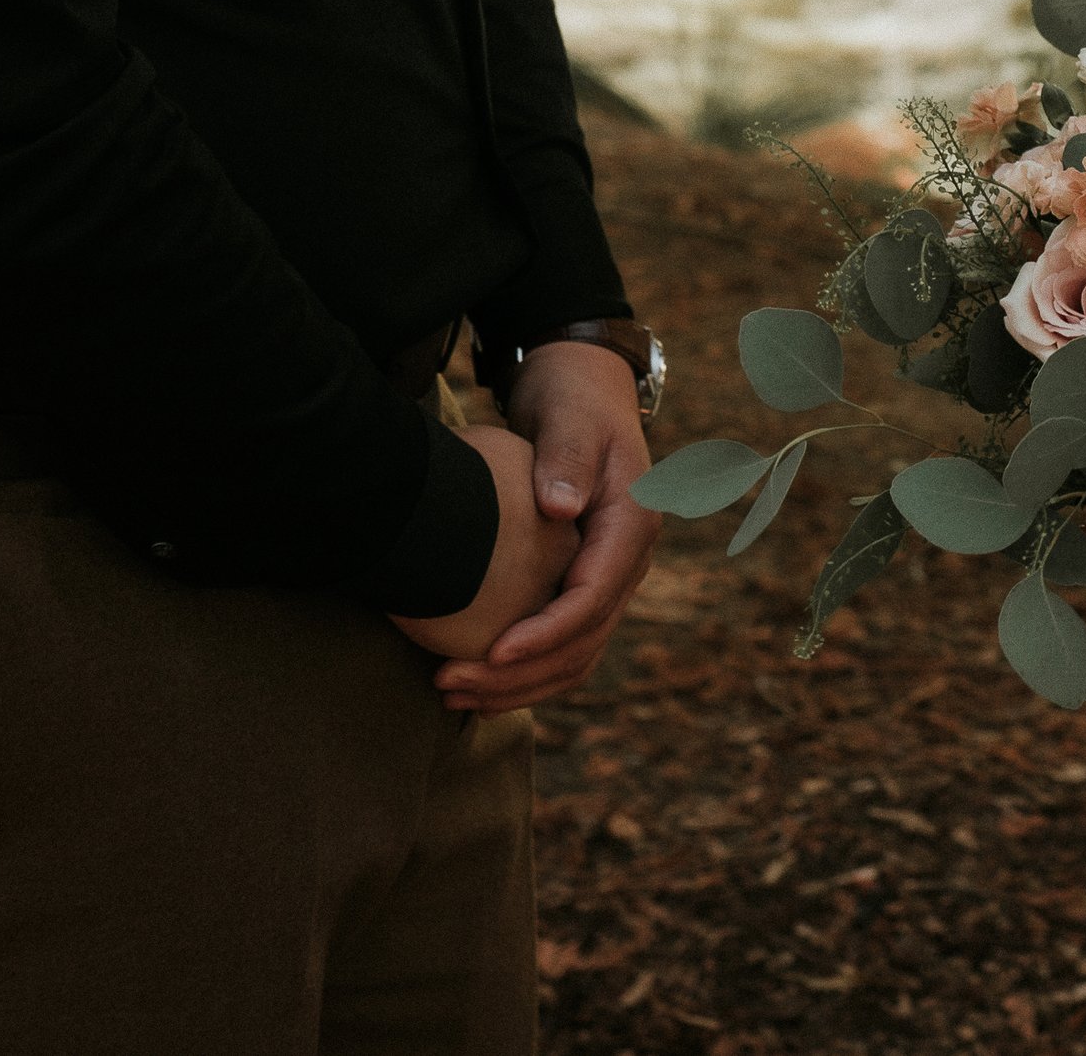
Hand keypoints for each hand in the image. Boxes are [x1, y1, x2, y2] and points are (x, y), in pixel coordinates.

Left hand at [433, 340, 659, 712]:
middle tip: (452, 684)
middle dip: (521, 673)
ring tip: (452, 694)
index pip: (594, 597)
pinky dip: (523, 670)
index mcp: (632, 524)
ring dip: (518, 684)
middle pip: (584, 641)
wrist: (585, 390)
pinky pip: (563, 643)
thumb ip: (567, 458)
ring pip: (576, 654)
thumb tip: (560, 509)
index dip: (546, 632)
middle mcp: (628, 560)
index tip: (493, 651)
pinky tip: (475, 681)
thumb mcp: (571, 418)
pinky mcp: (583, 581)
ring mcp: (608, 575)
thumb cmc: (574, 400)